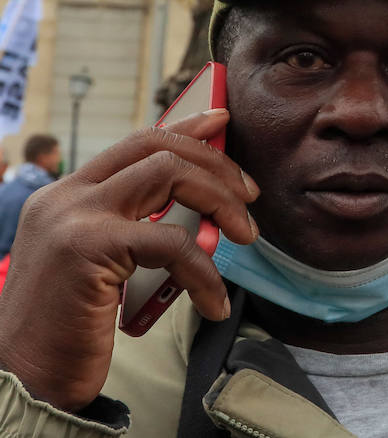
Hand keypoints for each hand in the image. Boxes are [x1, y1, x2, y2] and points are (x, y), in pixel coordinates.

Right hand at [0, 110, 258, 411]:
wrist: (23, 380)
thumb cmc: (67, 327)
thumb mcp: (97, 262)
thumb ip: (131, 227)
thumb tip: (199, 208)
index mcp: (65, 195)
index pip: (135, 143)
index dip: (185, 128)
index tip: (223, 121)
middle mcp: (65, 197)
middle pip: (157, 148)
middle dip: (216, 164)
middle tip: (250, 196)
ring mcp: (73, 218)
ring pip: (170, 175)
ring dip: (221, 202)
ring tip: (247, 236)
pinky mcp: (88, 248)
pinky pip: (173, 243)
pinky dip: (205, 272)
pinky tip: (214, 301)